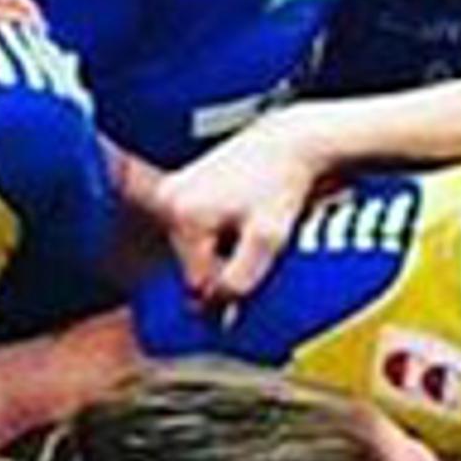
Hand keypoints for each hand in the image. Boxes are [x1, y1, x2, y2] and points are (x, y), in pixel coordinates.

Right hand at [150, 113, 321, 306]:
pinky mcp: (179, 190)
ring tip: (252, 231)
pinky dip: (217, 239)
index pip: (196, 284)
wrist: (291, 143)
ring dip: (221, 256)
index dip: (226, 296)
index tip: (249, 292)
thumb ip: (241, 279)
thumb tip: (219, 317)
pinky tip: (241, 223)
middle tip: (258, 254)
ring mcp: (172, 193)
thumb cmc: (283, 185)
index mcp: (184, 214)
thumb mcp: (268, 238)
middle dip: (223, 271)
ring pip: (194, 252)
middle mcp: (169, 200)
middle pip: (192, 267)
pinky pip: (194, 234)